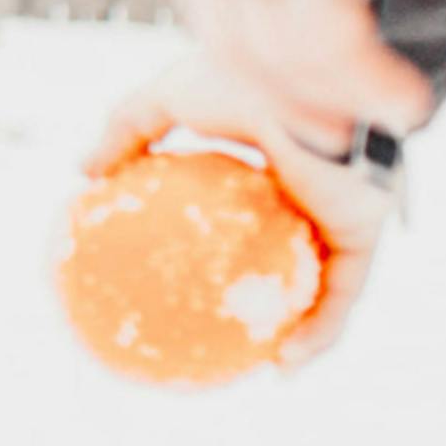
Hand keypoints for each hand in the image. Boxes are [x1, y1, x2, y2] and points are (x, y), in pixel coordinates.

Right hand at [85, 50, 398, 368]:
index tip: (191, 266)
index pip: (257, 205)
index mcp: (276, 157)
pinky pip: (343, 294)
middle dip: (272, 288)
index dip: (230, 237)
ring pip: (325, 283)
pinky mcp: (362, 230)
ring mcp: (341, 212)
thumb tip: (83, 172)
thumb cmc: (239, 79)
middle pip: (293, 250)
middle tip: (232, 324)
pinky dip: (320, 330)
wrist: (304, 79)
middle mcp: (313, 189)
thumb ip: (125, 128)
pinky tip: (286, 362)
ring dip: (302, 328)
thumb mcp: (164, 98)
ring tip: (267, 367)